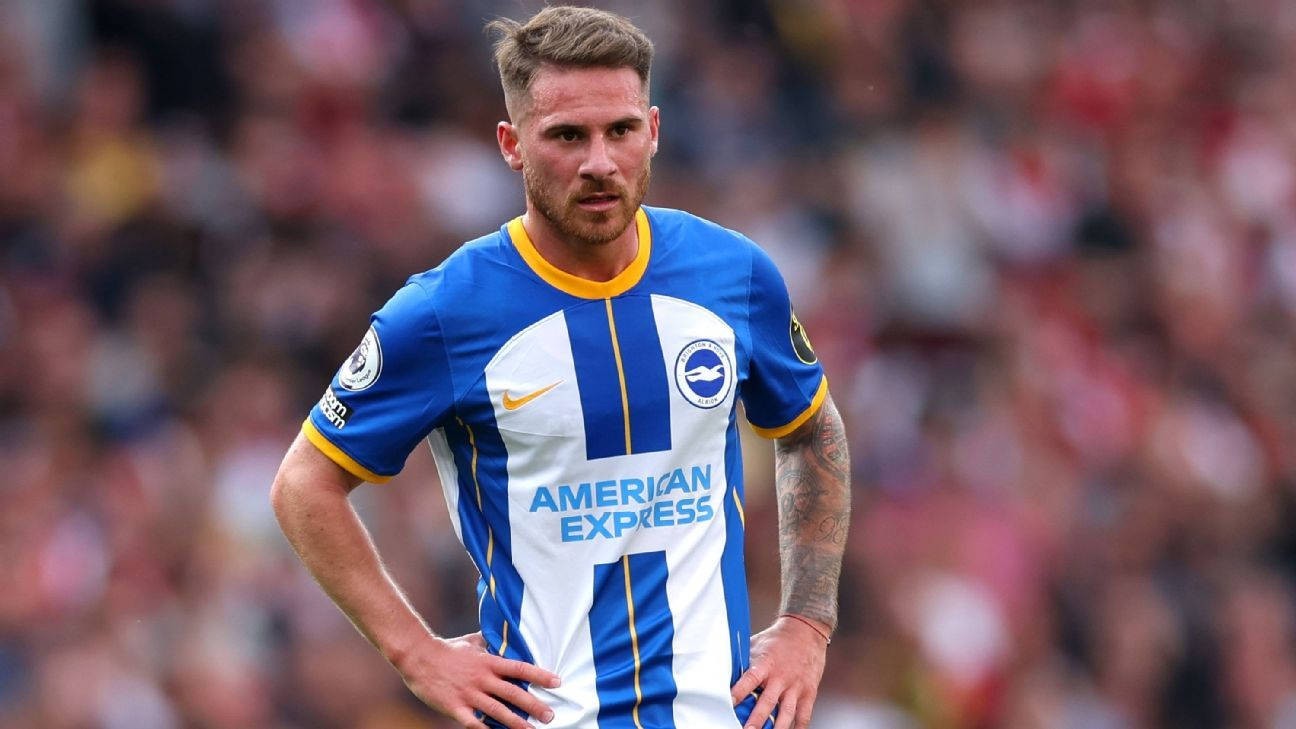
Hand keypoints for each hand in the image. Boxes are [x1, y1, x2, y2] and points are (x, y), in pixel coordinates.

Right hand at [397, 631, 561, 728]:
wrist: (418, 657)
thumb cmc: (447, 649)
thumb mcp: (472, 642)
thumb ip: (490, 643)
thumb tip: (504, 637)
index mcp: (488, 662)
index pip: (520, 668)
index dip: (540, 675)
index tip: (557, 682)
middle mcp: (482, 678)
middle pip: (513, 693)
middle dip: (534, 705)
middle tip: (550, 716)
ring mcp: (469, 694)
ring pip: (497, 711)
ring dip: (516, 723)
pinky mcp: (455, 707)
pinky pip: (473, 723)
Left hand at [730, 616, 828, 728]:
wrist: (806, 631)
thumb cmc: (777, 639)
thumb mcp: (756, 644)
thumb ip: (743, 661)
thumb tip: (724, 672)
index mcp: (766, 663)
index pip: (749, 680)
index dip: (738, 692)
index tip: (728, 703)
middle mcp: (780, 677)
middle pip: (767, 702)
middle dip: (757, 719)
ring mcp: (795, 686)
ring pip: (786, 712)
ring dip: (776, 728)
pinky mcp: (808, 692)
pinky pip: (804, 714)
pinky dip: (798, 727)